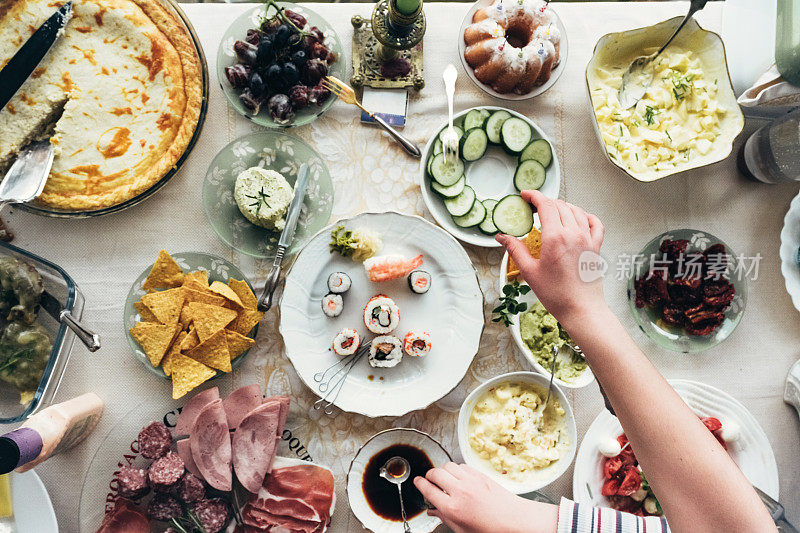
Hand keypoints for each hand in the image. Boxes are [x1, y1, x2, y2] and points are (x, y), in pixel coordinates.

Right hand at [413, 463, 557, 532]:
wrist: (512, 521)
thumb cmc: (489, 529)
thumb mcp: (461, 529)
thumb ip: (444, 517)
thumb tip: (433, 511)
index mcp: (452, 507)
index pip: (428, 490)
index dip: (419, 484)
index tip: (417, 482)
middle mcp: (459, 491)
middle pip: (435, 473)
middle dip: (429, 475)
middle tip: (429, 480)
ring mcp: (470, 480)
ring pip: (448, 465)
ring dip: (443, 471)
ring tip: (444, 479)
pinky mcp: (479, 474)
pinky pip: (462, 466)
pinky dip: (457, 470)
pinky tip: (459, 478)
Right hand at [496, 190, 606, 327]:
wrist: (581, 309)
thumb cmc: (557, 295)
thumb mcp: (529, 271)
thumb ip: (515, 250)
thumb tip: (502, 237)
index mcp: (555, 238)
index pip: (545, 204)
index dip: (534, 196)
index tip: (526, 195)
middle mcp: (573, 234)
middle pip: (559, 205)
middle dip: (545, 202)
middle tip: (534, 208)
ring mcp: (587, 238)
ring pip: (576, 210)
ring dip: (562, 207)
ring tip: (552, 213)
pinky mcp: (596, 246)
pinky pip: (595, 222)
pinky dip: (585, 216)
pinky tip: (578, 219)